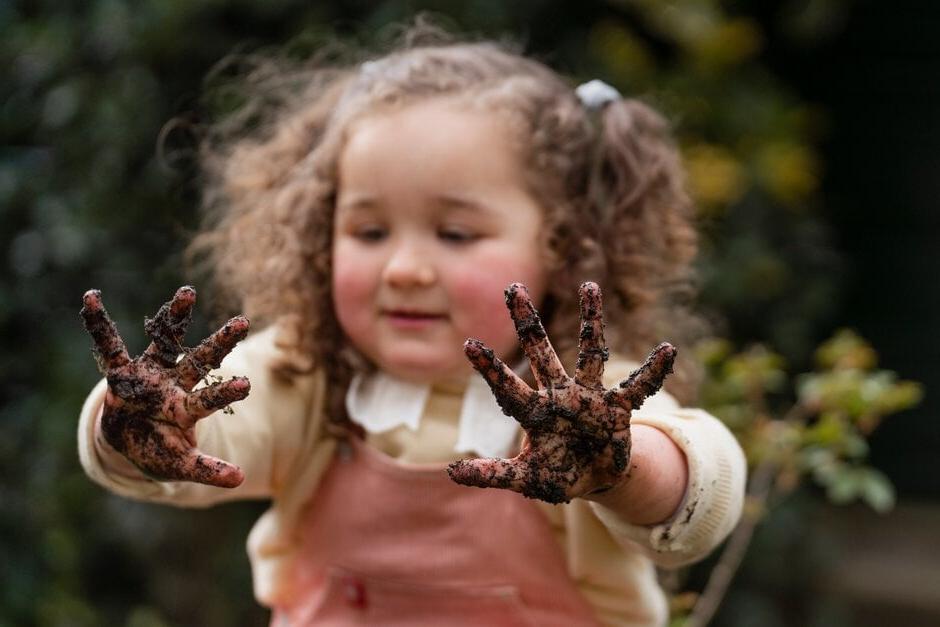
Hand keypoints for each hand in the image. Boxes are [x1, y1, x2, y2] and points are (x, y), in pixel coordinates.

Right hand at [80, 286, 249, 487]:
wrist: (132, 442)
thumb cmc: (160, 451)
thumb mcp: (183, 465)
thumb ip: (209, 470)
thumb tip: (241, 480)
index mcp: (186, 409)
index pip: (209, 398)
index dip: (225, 393)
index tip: (247, 384)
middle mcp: (173, 385)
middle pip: (200, 361)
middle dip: (220, 343)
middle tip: (243, 322)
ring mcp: (149, 375)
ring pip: (165, 342)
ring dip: (174, 317)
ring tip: (189, 292)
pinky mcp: (121, 372)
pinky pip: (109, 346)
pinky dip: (98, 325)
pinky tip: (90, 298)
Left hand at [447, 282, 675, 503]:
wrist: (596, 479)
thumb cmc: (557, 474)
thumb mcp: (525, 478)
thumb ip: (492, 474)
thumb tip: (451, 473)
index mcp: (535, 412)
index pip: (508, 387)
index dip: (490, 368)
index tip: (468, 343)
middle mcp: (560, 395)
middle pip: (541, 352)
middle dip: (528, 322)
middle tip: (513, 288)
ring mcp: (590, 396)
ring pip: (591, 352)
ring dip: (592, 321)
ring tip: (589, 286)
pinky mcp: (618, 408)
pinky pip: (638, 386)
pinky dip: (653, 371)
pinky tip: (668, 350)